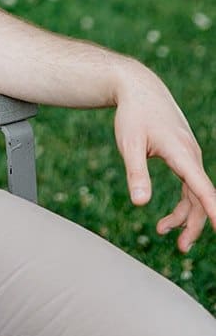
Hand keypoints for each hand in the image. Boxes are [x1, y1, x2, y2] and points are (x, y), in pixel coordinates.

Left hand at [113, 62, 215, 250]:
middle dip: (195, 224)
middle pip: (201, 196)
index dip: (214, 210)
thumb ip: (136, 173)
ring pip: (195, 193)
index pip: (203, 188)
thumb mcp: (129, 144)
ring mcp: (189, 155)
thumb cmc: (133, 114)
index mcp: (181, 153)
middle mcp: (191, 155)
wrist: (138, 88)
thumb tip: (140, 203)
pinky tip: (167, 218)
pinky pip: (189, 184)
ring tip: (164, 233)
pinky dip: (182, 203)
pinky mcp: (183, 155)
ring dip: (185, 216)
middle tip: (180, 246)